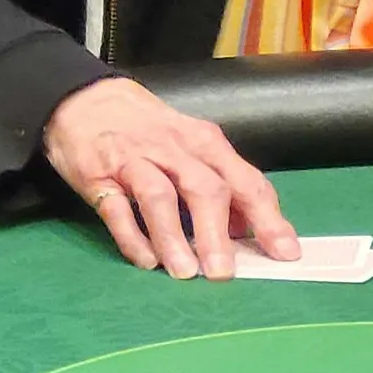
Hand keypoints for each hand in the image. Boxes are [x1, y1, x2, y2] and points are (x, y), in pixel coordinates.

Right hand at [43, 77, 298, 279]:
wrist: (87, 99)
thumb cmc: (151, 130)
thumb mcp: (192, 147)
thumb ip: (221, 184)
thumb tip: (249, 229)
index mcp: (205, 143)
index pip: (244, 181)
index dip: (268, 218)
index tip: (285, 252)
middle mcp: (174, 149)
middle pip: (205, 188)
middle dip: (217, 233)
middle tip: (224, 274)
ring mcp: (135, 161)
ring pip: (159, 197)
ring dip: (173, 237)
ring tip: (185, 273)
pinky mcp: (98, 176)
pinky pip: (116, 208)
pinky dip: (132, 236)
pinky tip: (146, 261)